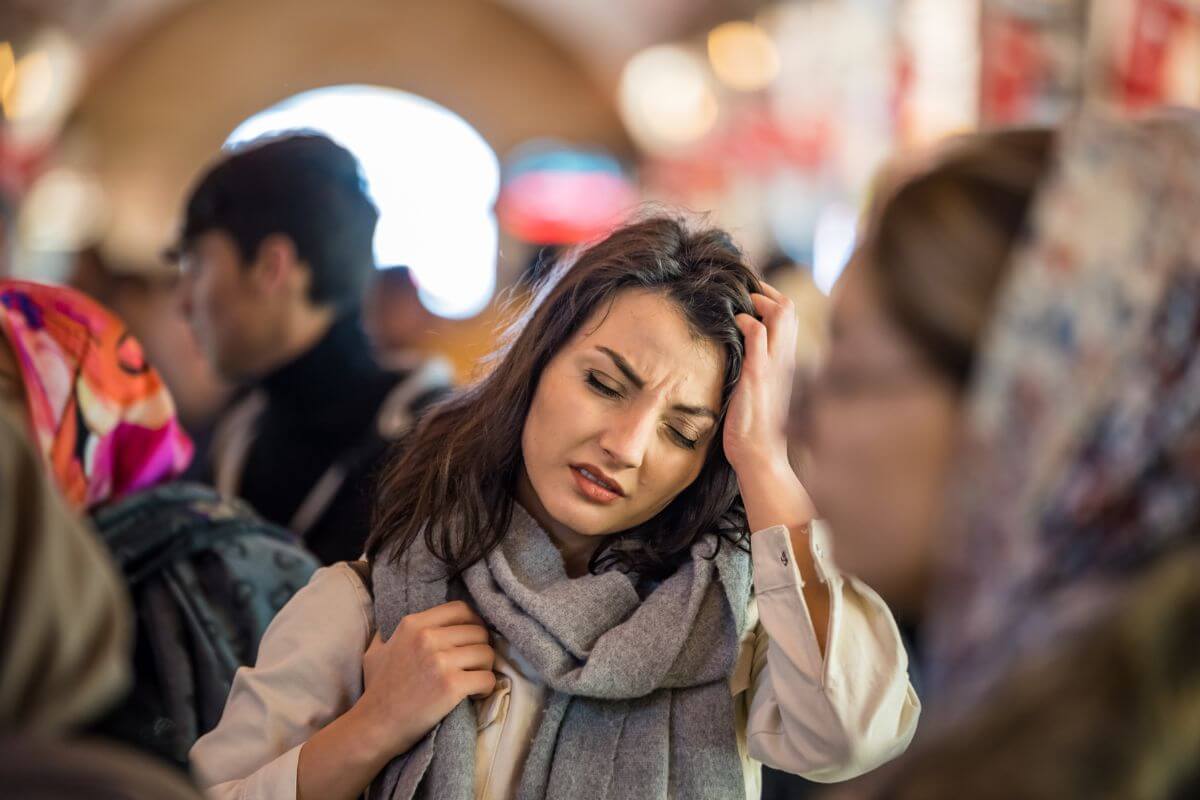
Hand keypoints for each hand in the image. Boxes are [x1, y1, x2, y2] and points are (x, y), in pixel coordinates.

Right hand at [357, 600, 495, 756]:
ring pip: (487, 654)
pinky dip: (487, 688)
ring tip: (474, 680)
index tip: (473, 640)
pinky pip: (487, 678)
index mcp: (413, 624)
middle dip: (481, 649)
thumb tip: (391, 624)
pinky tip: (476, 694)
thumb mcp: (376, 652)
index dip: (473, 623)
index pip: (461, 610)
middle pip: (478, 632)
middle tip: (474, 666)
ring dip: (485, 669)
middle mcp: (427, 637)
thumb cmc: (377, 691)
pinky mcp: (451, 685)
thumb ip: (388, 633)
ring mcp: (440, 661)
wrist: (374, 726)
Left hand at [724, 281, 797, 476]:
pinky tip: (734, 324)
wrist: (761, 456)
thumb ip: (757, 369)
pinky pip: (758, 334)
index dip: (771, 297)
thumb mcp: (760, 391)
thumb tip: (741, 355)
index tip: (749, 296)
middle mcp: (785, 358)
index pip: (789, 314)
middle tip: (741, 294)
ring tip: (738, 305)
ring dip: (757, 300)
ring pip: (780, 312)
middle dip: (764, 291)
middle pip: (788, 306)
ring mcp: (774, 364)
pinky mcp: (758, 374)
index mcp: (786, 361)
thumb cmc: (756, 427)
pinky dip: (746, 320)